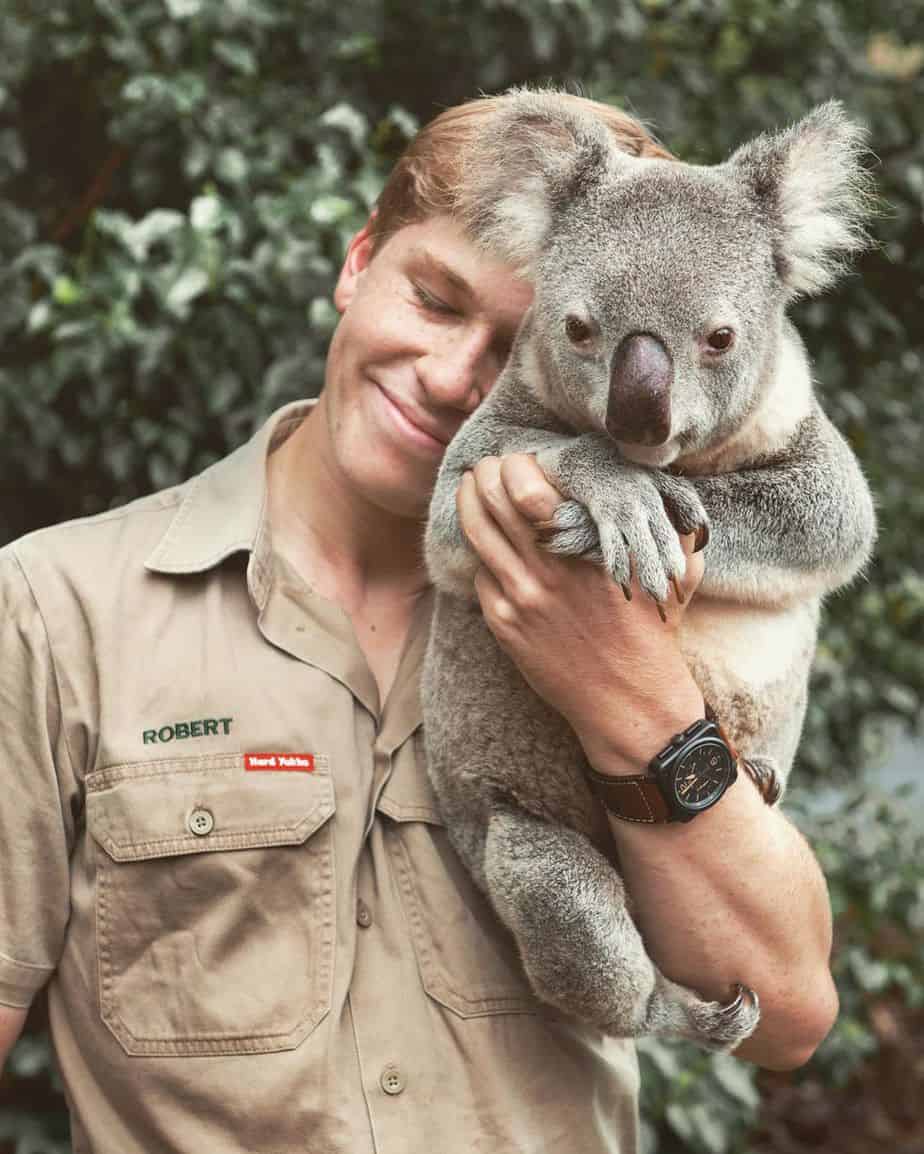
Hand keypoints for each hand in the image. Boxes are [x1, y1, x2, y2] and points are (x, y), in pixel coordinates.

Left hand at [456, 453, 705, 773]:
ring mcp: (521, 597)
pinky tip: (486, 542)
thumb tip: (665, 488)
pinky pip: (481, 575)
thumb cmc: (653, 631)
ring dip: (468, 503)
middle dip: (483, 474)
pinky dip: (481, 554)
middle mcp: (549, 568)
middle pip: (493, 501)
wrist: (628, 700)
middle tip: (485, 466)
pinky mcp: (504, 624)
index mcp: (588, 547)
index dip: (515, 464)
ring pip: (477, 533)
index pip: (529, 486)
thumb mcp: (672, 572)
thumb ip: (671, 527)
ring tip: (470, 488)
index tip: (518, 458)